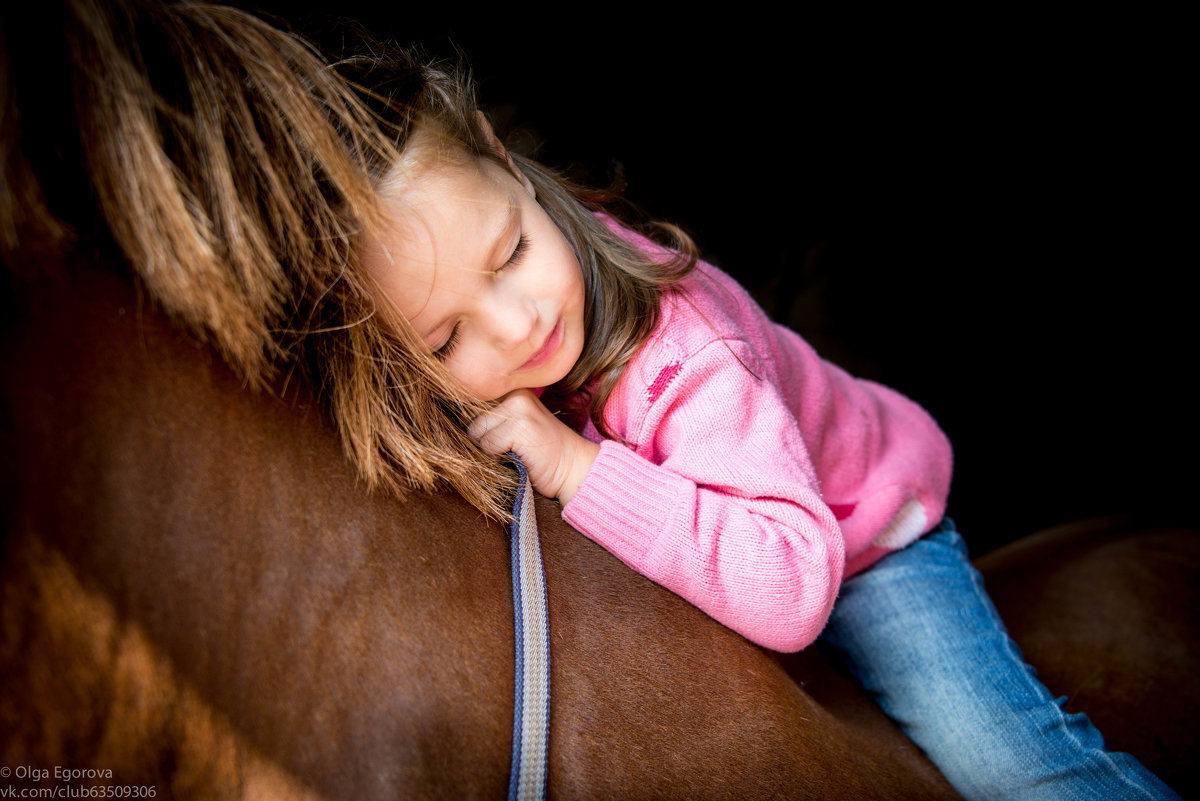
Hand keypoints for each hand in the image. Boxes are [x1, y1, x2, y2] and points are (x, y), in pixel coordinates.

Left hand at [468, 389, 599, 503]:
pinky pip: (488, 446)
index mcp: (513, 391)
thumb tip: (449, 425)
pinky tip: (519, 459)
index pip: (472, 404)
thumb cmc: (542, 454)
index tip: (488, 440)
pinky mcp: (521, 426)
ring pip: (477, 434)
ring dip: (489, 451)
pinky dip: (498, 459)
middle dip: (481, 441)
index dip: (473, 427)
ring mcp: (519, 408)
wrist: (575, 469)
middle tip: (507, 450)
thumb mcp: (515, 427)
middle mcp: (516, 394)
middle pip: (471, 421)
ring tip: (513, 454)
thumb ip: (491, 421)